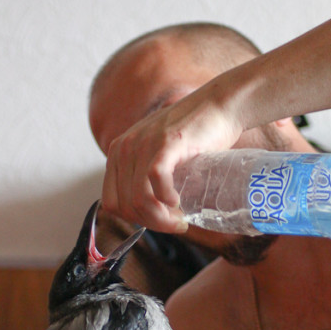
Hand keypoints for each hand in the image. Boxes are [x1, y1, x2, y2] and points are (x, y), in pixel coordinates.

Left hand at [101, 78, 242, 231]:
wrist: (219, 105)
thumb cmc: (194, 133)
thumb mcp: (158, 152)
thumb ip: (146, 172)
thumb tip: (148, 212)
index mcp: (117, 152)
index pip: (111, 202)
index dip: (135, 220)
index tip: (160, 222)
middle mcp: (124, 147)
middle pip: (125, 206)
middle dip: (151, 223)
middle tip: (176, 224)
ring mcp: (143, 144)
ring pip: (138, 199)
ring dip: (160, 219)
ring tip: (180, 220)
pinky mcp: (165, 144)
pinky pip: (155, 181)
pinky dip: (167, 200)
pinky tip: (179, 202)